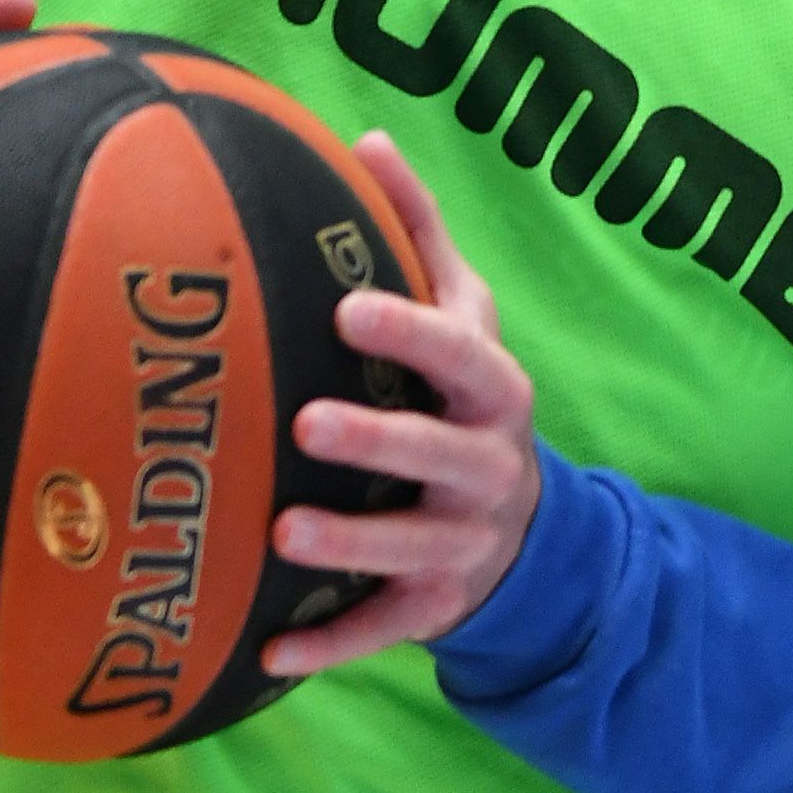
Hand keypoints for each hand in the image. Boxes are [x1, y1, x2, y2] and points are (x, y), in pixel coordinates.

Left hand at [260, 135, 541, 676]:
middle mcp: (487, 469)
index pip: (459, 355)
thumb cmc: (464, 399)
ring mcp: (462, 545)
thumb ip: (417, 233)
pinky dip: (326, 647)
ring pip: (407, 549)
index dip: (409, 335)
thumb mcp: (464, 315)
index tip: (348, 308)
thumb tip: (366, 137)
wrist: (524, 532)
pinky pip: (381, 632)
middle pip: (439, 456)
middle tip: (308, 422)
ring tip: (284, 535)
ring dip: (348, 546)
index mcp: (490, 391)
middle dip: (379, 442)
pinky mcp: (434, 608)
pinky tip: (267, 655)